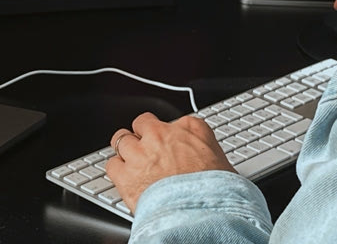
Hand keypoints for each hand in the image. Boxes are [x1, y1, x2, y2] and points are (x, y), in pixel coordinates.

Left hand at [104, 111, 233, 210]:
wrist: (200, 213)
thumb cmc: (217, 193)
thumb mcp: (225, 166)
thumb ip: (210, 155)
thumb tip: (212, 163)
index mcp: (191, 129)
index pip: (176, 121)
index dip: (171, 136)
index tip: (173, 145)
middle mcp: (162, 135)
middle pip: (143, 123)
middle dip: (144, 135)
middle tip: (149, 150)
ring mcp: (140, 152)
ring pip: (121, 139)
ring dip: (126, 150)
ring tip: (132, 162)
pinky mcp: (125, 174)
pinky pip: (111, 164)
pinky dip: (116, 170)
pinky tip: (124, 177)